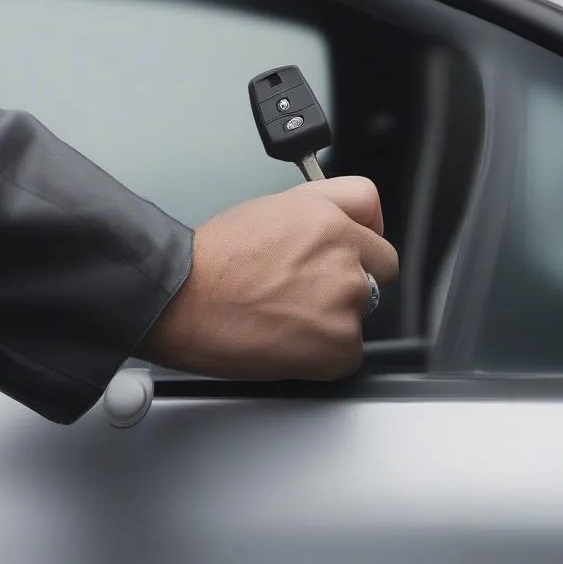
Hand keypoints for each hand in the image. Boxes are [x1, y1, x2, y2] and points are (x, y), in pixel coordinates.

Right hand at [137, 177, 398, 380]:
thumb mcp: (269, 208)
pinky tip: (287, 343)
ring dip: (333, 319)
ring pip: (361, 313)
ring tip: (286, 318)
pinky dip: (322, 356)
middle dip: (352, 279)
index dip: (360, 236)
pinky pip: (348, 354)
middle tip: (309, 292)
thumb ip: (316, 209)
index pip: (375, 219)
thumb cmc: (211, 260)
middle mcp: (345, 256)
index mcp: (328, 218)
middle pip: (380, 269)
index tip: (350, 250)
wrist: (182, 299)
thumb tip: (340, 221)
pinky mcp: (340, 345)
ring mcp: (346, 301)